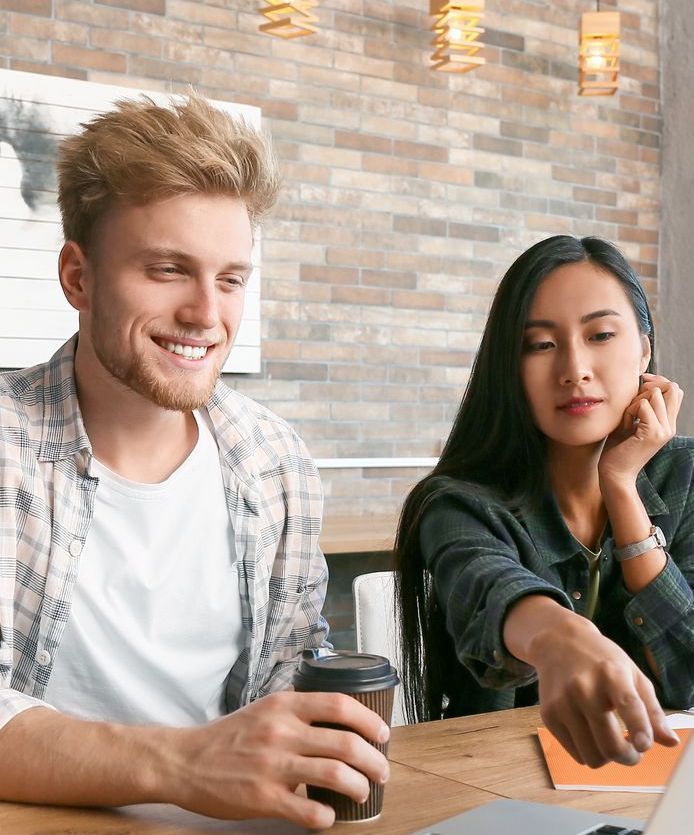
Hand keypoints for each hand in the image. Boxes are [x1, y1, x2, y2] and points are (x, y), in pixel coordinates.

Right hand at [164, 690, 389, 827]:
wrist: (185, 760)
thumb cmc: (228, 736)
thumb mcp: (264, 709)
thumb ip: (298, 712)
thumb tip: (338, 721)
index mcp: (284, 706)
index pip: (339, 705)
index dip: (368, 720)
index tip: (382, 734)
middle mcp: (281, 731)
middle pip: (345, 743)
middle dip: (374, 761)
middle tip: (382, 772)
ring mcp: (273, 765)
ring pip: (334, 774)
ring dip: (359, 786)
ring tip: (363, 792)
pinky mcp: (262, 797)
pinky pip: (307, 810)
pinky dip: (326, 816)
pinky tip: (329, 816)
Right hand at [532, 617, 678, 767]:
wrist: (557, 643)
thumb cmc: (601, 660)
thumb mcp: (632, 674)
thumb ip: (652, 709)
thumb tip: (669, 741)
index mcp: (611, 674)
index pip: (627, 703)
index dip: (638, 728)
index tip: (643, 745)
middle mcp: (583, 688)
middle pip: (610, 745)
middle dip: (628, 756)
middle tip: (632, 749)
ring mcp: (562, 702)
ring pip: (592, 757)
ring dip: (607, 757)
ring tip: (610, 740)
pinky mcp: (548, 714)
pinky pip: (575, 753)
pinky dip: (587, 750)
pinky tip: (590, 732)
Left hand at [598, 373, 682, 487]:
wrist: (615, 474)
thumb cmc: (618, 447)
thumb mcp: (631, 421)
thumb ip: (640, 405)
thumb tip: (642, 383)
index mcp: (667, 422)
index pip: (675, 390)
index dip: (659, 381)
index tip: (640, 385)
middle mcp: (670, 426)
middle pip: (672, 388)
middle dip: (649, 387)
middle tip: (631, 404)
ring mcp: (663, 430)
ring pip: (655, 394)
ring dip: (635, 401)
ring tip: (627, 419)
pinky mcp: (652, 434)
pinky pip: (642, 406)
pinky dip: (629, 411)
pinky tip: (625, 425)